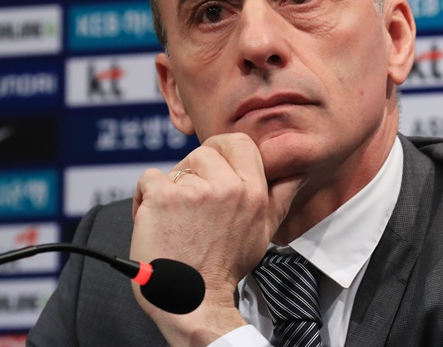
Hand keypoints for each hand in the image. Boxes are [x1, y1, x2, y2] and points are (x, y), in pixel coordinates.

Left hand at [130, 133, 304, 345]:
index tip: (211, 168)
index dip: (221, 149)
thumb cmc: (225, 267)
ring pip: (175, 169)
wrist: (191, 300)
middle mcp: (228, 187)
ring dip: (169, 188)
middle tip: (190, 204)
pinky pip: (149, 179)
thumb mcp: (264, 231)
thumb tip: (298, 173)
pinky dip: (144, 197)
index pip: (239, 142)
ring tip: (173, 218)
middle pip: (203, 152)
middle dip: (192, 173)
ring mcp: (194, 191)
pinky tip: (154, 220)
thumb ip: (281, 197)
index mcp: (254, 192)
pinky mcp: (163, 197)